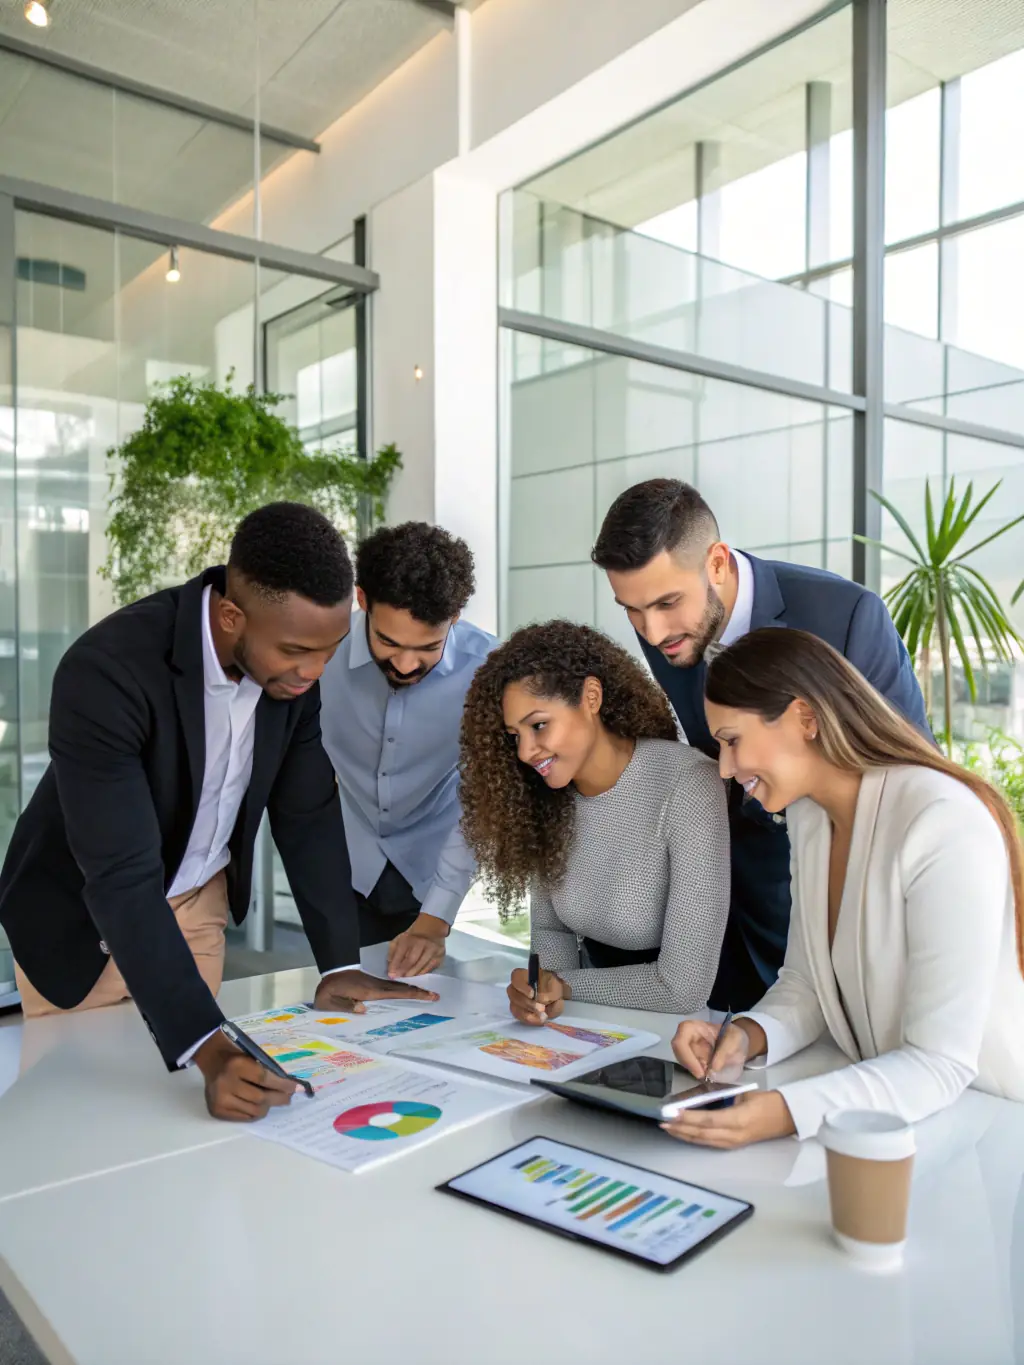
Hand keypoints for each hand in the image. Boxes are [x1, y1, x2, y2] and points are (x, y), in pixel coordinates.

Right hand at [195, 1031, 300, 1122]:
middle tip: (288, 1097)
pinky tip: (260, 1106)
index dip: (282, 1084)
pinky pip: (245, 1117)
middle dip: (279, 1098)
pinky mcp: (217, 1111)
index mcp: (236, 1065)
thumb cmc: (236, 1054)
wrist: (212, 1059)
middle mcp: (226, 1084)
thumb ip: (267, 1068)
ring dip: (268, 1106)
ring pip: (254, 1111)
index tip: (294, 1087)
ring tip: (275, 1100)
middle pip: (261, 1098)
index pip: (264, 1078)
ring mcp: (220, 1100)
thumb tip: (289, 1085)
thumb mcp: (251, 1054)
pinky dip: (256, 1113)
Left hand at [314, 969, 439, 1013]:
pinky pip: (391, 986)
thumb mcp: (330, 1002)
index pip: (394, 993)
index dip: (410, 995)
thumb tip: (363, 1010)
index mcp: (368, 991)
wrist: (327, 973)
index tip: (426, 995)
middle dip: (417, 992)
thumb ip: (345, 1006)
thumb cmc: (327, 991)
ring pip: (397, 987)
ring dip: (411, 989)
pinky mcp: (372, 983)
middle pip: (400, 988)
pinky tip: (408, 992)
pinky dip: (402, 989)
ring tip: (427, 993)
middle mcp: (375, 986)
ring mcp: (374, 983)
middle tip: (435, 995)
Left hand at [387, 914, 448, 978]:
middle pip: (412, 961)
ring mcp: (432, 950)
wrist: (432, 929)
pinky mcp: (440, 956)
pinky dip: (422, 973)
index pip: (401, 953)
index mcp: (409, 938)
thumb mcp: (400, 939)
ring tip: (407, 979)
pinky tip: (417, 976)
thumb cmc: (412, 937)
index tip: (391, 975)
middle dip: (404, 971)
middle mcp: (422, 943)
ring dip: (413, 974)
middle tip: (399, 979)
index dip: (395, 965)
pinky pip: (430, 968)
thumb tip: (391, 967)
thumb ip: (393, 952)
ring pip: (421, 966)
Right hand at [507, 967, 568, 1024]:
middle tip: (542, 1008)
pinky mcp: (518, 1012)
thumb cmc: (553, 988)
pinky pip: (519, 1017)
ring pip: (515, 1008)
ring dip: (529, 1014)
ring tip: (543, 1016)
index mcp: (523, 976)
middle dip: (528, 1003)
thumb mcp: (555, 988)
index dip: (522, 986)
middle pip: (513, 995)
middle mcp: (515, 988)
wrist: (556, 997)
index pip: (516, 978)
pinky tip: (540, 1020)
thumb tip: (541, 1000)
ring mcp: (515, 1001)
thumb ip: (548, 993)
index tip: (532, 994)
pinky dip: (530, 1020)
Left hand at [660, 1090, 795, 1148]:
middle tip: (663, 1121)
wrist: (787, 1118)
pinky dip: (694, 1138)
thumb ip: (722, 1096)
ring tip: (668, 1129)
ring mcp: (733, 1143)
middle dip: (681, 1128)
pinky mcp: (733, 1145)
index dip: (689, 1118)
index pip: (708, 1120)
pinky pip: (709, 1143)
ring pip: (703, 1141)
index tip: (673, 1112)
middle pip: (702, 1133)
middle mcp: (733, 1135)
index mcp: (738, 1120)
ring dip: (684, 1135)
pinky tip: (684, 1134)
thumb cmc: (767, 1102)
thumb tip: (700, 1096)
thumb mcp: (744, 1094)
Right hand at [672, 1018, 759, 1082]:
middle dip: (693, 1067)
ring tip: (712, 1072)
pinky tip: (710, 1073)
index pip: (680, 1042)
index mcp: (693, 1027)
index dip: (687, 1058)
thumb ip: (725, 1050)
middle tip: (708, 1076)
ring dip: (697, 1071)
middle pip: (680, 1055)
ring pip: (684, 1064)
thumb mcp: (734, 1039)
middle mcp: (686, 1038)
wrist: (738, 1043)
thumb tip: (713, 1068)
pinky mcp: (692, 1059)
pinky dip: (700, 1073)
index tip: (701, 1072)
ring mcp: (688, 1050)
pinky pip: (691, 1069)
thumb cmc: (734, 1036)